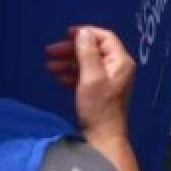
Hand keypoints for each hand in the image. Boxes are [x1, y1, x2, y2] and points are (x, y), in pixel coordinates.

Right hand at [45, 26, 135, 140]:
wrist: (102, 138)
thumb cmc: (98, 108)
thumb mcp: (91, 77)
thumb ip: (87, 53)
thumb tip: (83, 32)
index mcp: (120, 61)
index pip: (104, 37)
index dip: (85, 33)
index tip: (66, 35)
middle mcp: (117, 68)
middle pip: (93, 50)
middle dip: (71, 49)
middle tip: (50, 52)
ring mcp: (109, 80)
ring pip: (86, 63)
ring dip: (68, 63)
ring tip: (49, 67)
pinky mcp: (100, 91)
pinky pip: (85, 76)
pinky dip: (71, 75)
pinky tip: (59, 80)